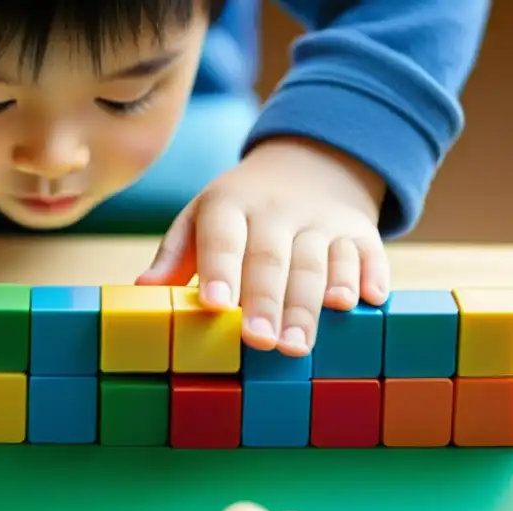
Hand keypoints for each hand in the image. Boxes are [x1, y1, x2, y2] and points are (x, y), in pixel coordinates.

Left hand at [139, 137, 390, 355]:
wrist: (308, 164)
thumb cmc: (239, 211)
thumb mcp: (202, 218)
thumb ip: (176, 255)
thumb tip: (142, 288)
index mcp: (230, 205)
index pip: (223, 237)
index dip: (221, 270)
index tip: (217, 306)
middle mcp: (278, 210)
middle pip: (273, 258)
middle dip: (267, 302)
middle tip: (261, 342)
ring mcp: (323, 219)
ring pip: (319, 262)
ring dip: (311, 305)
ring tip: (299, 344)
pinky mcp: (360, 230)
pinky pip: (368, 252)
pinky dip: (369, 276)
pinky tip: (366, 302)